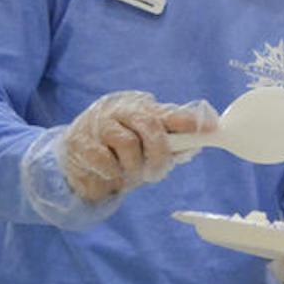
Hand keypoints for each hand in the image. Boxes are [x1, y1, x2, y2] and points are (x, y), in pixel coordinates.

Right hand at [60, 91, 217, 201]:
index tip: (206, 129)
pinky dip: (114, 174)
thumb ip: (174, 142)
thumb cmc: (122, 147)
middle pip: (149, 125)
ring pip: (128, 143)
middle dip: (160, 153)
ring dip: (134, 166)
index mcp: (142, 108)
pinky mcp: (80, 141)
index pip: (167, 112)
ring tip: (132, 174)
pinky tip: (113, 175)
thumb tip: (197, 145)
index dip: (186, 120)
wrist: (78, 155)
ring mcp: (99, 123)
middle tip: (158, 172)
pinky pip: (104, 160)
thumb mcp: (149, 142)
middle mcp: (120, 110)